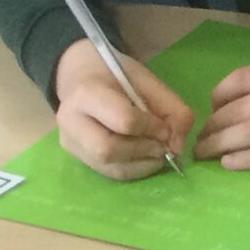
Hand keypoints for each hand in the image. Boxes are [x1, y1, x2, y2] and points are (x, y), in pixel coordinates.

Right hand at [51, 36, 197, 178]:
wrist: (80, 77)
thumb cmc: (115, 76)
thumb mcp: (147, 81)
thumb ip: (171, 108)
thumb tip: (177, 146)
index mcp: (87, 93)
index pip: (123, 120)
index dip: (151, 128)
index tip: (166, 128)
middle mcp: (71, 121)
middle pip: (108, 149)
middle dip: (144, 150)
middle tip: (163, 146)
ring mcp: (71, 142)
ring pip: (110, 166)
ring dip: (142, 164)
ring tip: (158, 152)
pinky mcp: (78, 157)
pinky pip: (110, 173)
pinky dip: (135, 169)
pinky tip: (146, 159)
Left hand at [191, 62, 249, 169]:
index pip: (241, 79)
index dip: (218, 96)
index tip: (211, 110)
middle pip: (237, 110)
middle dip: (212, 126)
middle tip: (197, 140)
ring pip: (246, 133)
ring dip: (219, 145)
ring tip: (202, 155)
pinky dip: (244, 160)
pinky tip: (229, 164)